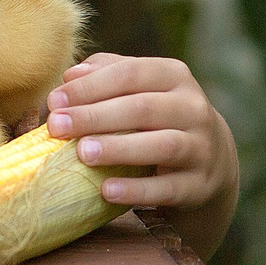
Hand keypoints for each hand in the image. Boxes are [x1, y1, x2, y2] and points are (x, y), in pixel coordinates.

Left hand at [45, 54, 238, 216]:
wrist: (211, 161)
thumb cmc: (158, 118)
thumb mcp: (140, 89)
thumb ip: (107, 75)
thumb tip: (70, 75)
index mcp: (174, 76)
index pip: (130, 73)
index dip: (89, 87)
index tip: (54, 102)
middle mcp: (193, 108)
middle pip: (143, 108)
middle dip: (95, 116)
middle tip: (57, 127)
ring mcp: (201, 147)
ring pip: (163, 145)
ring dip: (120, 149)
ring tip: (83, 154)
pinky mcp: (199, 185)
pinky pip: (168, 188)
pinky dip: (137, 190)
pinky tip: (107, 190)